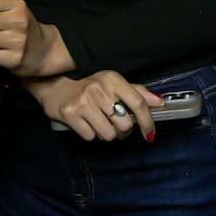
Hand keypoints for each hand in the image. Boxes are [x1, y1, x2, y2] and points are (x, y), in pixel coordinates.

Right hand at [26, 71, 163, 142]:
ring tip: (100, 124)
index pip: (138, 103)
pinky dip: (91, 134)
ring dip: (107, 134)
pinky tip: (87, 124)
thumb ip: (137, 93)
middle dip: (123, 131)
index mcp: (112, 79)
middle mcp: (99, 89)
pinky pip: (91, 136)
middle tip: (116, 126)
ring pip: (109, 134)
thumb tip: (159, 102)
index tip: (149, 134)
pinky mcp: (71, 115)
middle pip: (124, 124)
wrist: (55, 88)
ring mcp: (84, 102)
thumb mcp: (113, 85)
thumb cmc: (89, 88)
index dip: (147, 121)